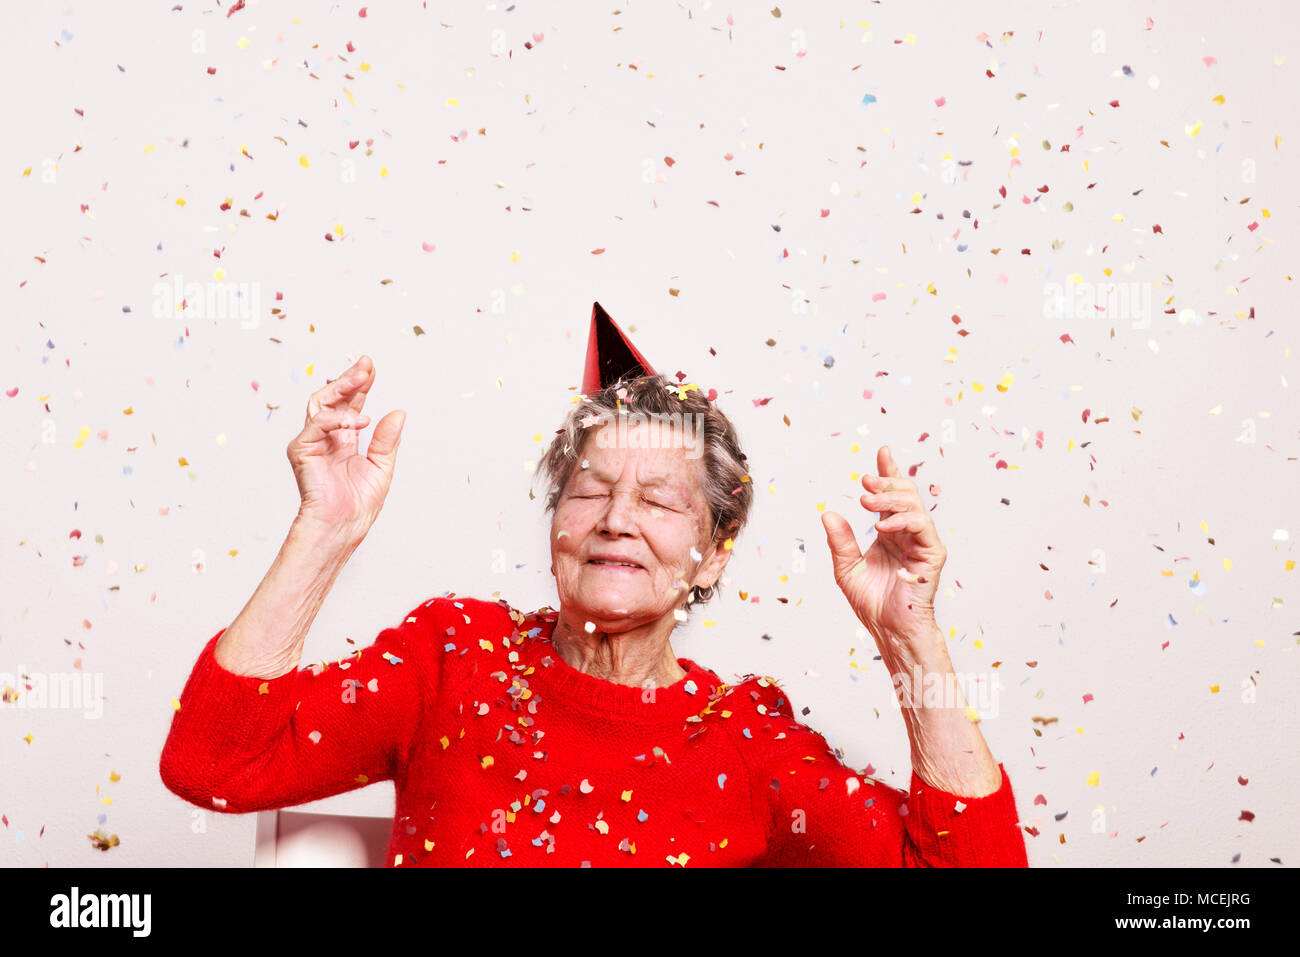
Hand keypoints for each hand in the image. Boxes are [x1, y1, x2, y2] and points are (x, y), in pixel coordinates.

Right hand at [287, 355, 405, 539]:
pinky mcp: (301, 450)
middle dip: (349, 380)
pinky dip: (336, 419)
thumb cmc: (358, 504)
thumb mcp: (381, 466)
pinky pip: (316, 425)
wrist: (343, 526)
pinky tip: (358, 420)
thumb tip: (398, 412)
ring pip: (320, 403)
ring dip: (341, 388)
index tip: (371, 367)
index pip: (350, 405)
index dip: (360, 386)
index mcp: (344, 440)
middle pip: (333, 398)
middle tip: (365, 365)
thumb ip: (387, 440)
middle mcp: (326, 437)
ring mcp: (311, 442)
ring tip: (361, 378)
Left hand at [821, 446, 946, 644]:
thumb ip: (840, 541)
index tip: (882, 452)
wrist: (888, 628)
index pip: (891, 496)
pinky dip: (903, 520)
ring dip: (890, 498)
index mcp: (889, 531)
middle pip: (905, 494)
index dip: (888, 472)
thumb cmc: (871, 601)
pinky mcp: (932, 554)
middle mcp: (907, 532)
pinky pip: (922, 527)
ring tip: (867, 501)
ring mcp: (922, 541)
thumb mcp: (846, 567)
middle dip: (886, 482)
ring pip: (914, 505)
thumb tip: (827, 513)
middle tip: (865, 483)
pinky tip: (883, 525)